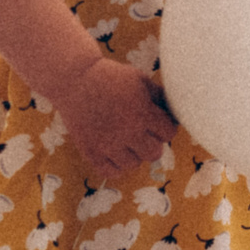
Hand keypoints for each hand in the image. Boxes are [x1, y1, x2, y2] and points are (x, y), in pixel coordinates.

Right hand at [53, 59, 178, 178]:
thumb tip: (175, 111)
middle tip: (143, 132)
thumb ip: (159, 96)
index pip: (169, 133)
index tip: (158, 121)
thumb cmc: (111, 77)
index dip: (166, 126)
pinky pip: (111, 172)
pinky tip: (114, 151)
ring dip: (134, 153)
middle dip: (152, 142)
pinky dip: (116, 165)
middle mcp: (127, 132)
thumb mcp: (140, 79)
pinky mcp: (90, 151)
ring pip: (134, 164)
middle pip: (154, 153)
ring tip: (126, 140)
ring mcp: (107, 144)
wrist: (75, 80)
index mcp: (142, 113)